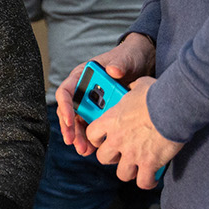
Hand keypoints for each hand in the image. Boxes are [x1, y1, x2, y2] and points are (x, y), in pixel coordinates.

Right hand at [56, 34, 155, 155]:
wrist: (143, 65)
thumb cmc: (130, 57)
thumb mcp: (126, 59)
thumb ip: (119, 63)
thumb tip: (113, 70)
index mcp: (82, 76)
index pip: (65, 91)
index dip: (65, 107)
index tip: (71, 120)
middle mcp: (82, 90)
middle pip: (70, 111)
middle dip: (71, 128)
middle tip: (75, 142)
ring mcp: (90, 102)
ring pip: (79, 122)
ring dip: (80, 137)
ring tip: (85, 151)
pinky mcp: (100, 112)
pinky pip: (92, 127)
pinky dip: (92, 138)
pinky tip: (94, 149)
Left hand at [86, 77, 182, 189]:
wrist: (175, 107)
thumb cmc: (157, 93)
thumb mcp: (139, 85)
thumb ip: (132, 90)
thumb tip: (134, 88)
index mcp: (110, 121)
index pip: (91, 135)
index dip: (97, 139)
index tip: (104, 139)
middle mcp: (117, 140)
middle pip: (103, 158)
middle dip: (112, 157)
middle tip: (123, 154)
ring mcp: (132, 154)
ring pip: (122, 173)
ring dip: (129, 171)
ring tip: (138, 167)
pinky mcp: (149, 163)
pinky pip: (143, 182)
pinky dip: (148, 182)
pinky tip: (152, 178)